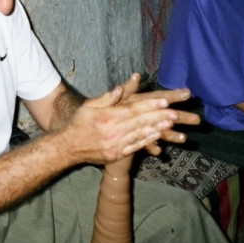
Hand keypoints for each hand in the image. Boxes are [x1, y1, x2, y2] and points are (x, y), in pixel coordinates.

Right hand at [55, 76, 188, 164]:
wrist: (68, 147)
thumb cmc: (79, 123)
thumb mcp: (89, 106)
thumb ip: (106, 98)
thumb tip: (121, 89)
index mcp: (106, 117)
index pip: (132, 110)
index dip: (149, 106)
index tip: (164, 102)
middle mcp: (112, 131)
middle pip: (139, 122)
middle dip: (158, 117)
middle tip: (175, 113)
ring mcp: (114, 144)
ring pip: (139, 134)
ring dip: (156, 129)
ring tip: (170, 123)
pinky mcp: (116, 154)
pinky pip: (134, 146)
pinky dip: (147, 141)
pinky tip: (157, 136)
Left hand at [117, 73, 200, 154]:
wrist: (103, 130)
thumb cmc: (111, 110)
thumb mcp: (119, 96)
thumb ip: (128, 89)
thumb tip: (135, 76)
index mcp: (144, 102)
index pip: (161, 97)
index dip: (174, 95)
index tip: (188, 93)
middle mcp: (148, 114)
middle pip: (167, 114)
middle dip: (182, 117)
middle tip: (197, 120)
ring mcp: (146, 126)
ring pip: (161, 130)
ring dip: (172, 135)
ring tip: (183, 139)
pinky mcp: (140, 138)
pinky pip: (148, 143)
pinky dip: (152, 147)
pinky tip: (158, 151)